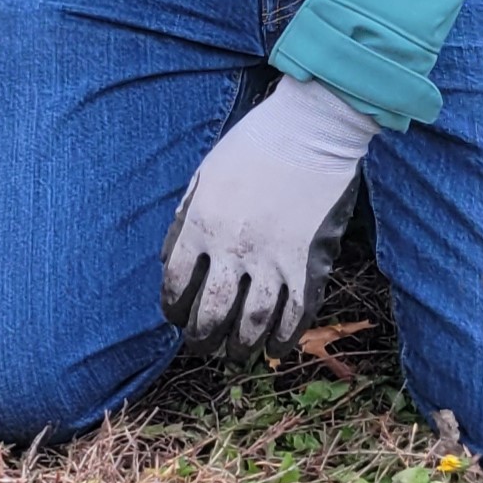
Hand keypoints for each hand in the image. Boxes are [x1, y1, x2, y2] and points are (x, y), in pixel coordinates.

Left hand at [161, 75, 375, 363]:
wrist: (310, 130)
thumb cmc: (253, 146)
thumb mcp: (203, 175)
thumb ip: (186, 218)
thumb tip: (172, 259)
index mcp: (202, 224)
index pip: (176, 285)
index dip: (173, 309)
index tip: (176, 317)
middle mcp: (233, 248)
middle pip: (209, 314)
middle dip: (201, 339)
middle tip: (201, 346)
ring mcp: (273, 259)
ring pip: (250, 323)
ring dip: (239, 346)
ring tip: (234, 352)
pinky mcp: (308, 263)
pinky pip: (295, 315)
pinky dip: (283, 338)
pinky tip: (274, 347)